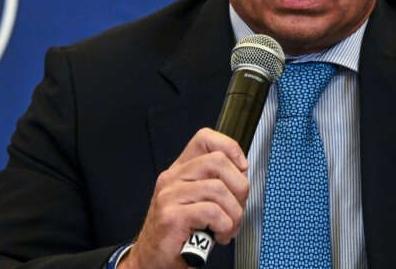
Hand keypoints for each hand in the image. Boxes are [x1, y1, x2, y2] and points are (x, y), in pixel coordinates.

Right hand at [120, 128, 249, 268]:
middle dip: (239, 186)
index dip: (230, 148)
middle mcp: (172, 179)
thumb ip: (215, 183)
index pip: (205, 139)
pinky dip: (225, 226)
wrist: (153, 261)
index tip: (242, 168)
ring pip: (218, 189)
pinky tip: (220, 235)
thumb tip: (242, 172)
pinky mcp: (171, 217)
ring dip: (234, 213)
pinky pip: (212, 212)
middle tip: (237, 207)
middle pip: (218, 161)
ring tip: (229, 226)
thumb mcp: (197, 201)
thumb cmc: (181, 234)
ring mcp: (169, 197)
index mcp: (180, 171)